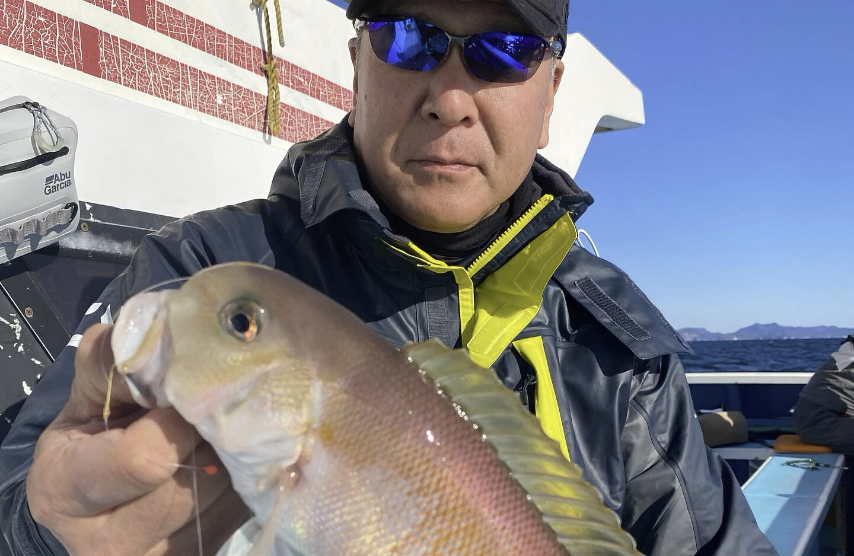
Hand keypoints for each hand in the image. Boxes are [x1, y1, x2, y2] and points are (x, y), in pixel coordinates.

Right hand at [26, 324, 250, 554]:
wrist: (100, 509)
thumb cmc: (91, 445)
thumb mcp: (83, 403)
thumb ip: (107, 365)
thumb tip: (150, 325)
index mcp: (69, 493)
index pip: (146, 456)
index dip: (180, 416)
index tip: (192, 388)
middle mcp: (113, 542)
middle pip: (196, 480)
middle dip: (216, 431)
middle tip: (226, 398)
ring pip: (229, 494)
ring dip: (242, 450)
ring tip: (237, 420)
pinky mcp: (205, 554)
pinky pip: (247, 507)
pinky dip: (254, 472)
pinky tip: (247, 449)